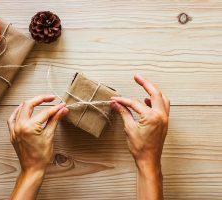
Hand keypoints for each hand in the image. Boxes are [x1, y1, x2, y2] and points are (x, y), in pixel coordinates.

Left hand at [7, 95, 68, 172]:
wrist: (32, 168)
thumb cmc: (42, 156)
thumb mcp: (50, 136)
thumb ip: (55, 120)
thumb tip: (63, 109)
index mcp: (30, 127)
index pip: (45, 112)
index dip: (55, 108)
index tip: (62, 105)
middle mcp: (20, 126)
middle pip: (29, 104)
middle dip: (41, 99)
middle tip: (51, 98)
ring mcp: (14, 129)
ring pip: (20, 109)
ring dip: (30, 104)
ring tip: (40, 101)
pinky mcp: (12, 133)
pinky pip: (12, 118)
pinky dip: (17, 112)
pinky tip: (22, 109)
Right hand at [111, 75, 168, 199]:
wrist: (149, 160)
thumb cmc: (139, 147)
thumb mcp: (129, 128)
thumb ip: (123, 113)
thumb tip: (115, 103)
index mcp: (152, 117)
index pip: (135, 103)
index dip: (123, 100)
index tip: (114, 99)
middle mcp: (161, 115)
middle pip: (155, 93)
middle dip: (145, 83)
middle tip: (136, 76)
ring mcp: (164, 118)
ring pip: (162, 98)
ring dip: (153, 91)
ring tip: (144, 85)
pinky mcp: (164, 122)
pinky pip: (163, 106)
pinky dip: (156, 100)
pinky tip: (147, 100)